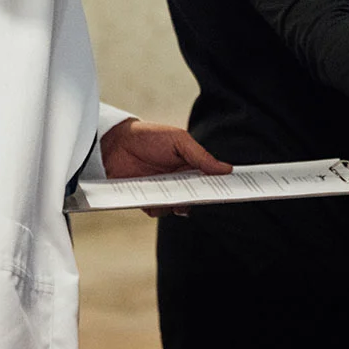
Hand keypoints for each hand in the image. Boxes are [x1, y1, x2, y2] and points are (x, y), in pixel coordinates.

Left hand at [100, 118, 231, 217]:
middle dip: (199, 196)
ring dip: (176, 202)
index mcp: (191, 164)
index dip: (222, 186)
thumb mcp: (178, 140)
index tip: (233, 190)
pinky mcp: (149, 201)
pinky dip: (157, 206)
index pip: (211, 179)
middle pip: (197, 197)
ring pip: (179, 208)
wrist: (115, 143)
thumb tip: (226, 169)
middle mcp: (180, 181)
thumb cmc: (149, 136)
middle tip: (195, 190)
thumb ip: (201, 156)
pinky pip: (159, 212)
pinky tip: (151, 193)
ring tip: (167, 187)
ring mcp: (165, 192)